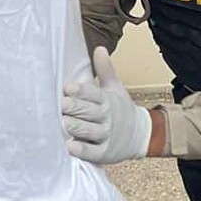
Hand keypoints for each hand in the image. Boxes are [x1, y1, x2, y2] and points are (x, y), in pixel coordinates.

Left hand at [62, 47, 150, 164]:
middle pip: (88, 111)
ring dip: (76, 127)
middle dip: (74, 108)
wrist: (140, 135)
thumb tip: (99, 48)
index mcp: (107, 99)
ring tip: (64, 122)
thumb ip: (105, 69)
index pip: (93, 93)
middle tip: (60, 105)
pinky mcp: (104, 153)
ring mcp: (106, 135)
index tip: (68, 88)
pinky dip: (81, 150)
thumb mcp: (115, 88)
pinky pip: (92, 152)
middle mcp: (106, 117)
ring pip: (88, 131)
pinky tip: (70, 146)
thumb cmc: (120, 109)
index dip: (81, 91)